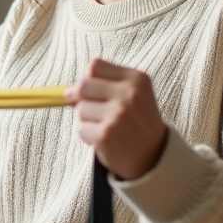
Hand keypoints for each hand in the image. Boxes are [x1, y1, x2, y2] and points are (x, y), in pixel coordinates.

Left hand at [66, 59, 167, 180]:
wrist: (153, 156)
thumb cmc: (138, 122)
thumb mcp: (134, 94)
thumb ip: (106, 84)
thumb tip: (69, 90)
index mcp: (137, 80)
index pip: (95, 66)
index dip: (88, 79)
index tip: (92, 91)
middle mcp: (129, 95)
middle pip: (83, 85)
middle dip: (83, 99)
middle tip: (97, 111)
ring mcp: (117, 115)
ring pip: (80, 109)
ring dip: (88, 120)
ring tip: (107, 126)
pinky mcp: (106, 135)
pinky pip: (82, 129)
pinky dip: (90, 136)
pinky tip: (106, 139)